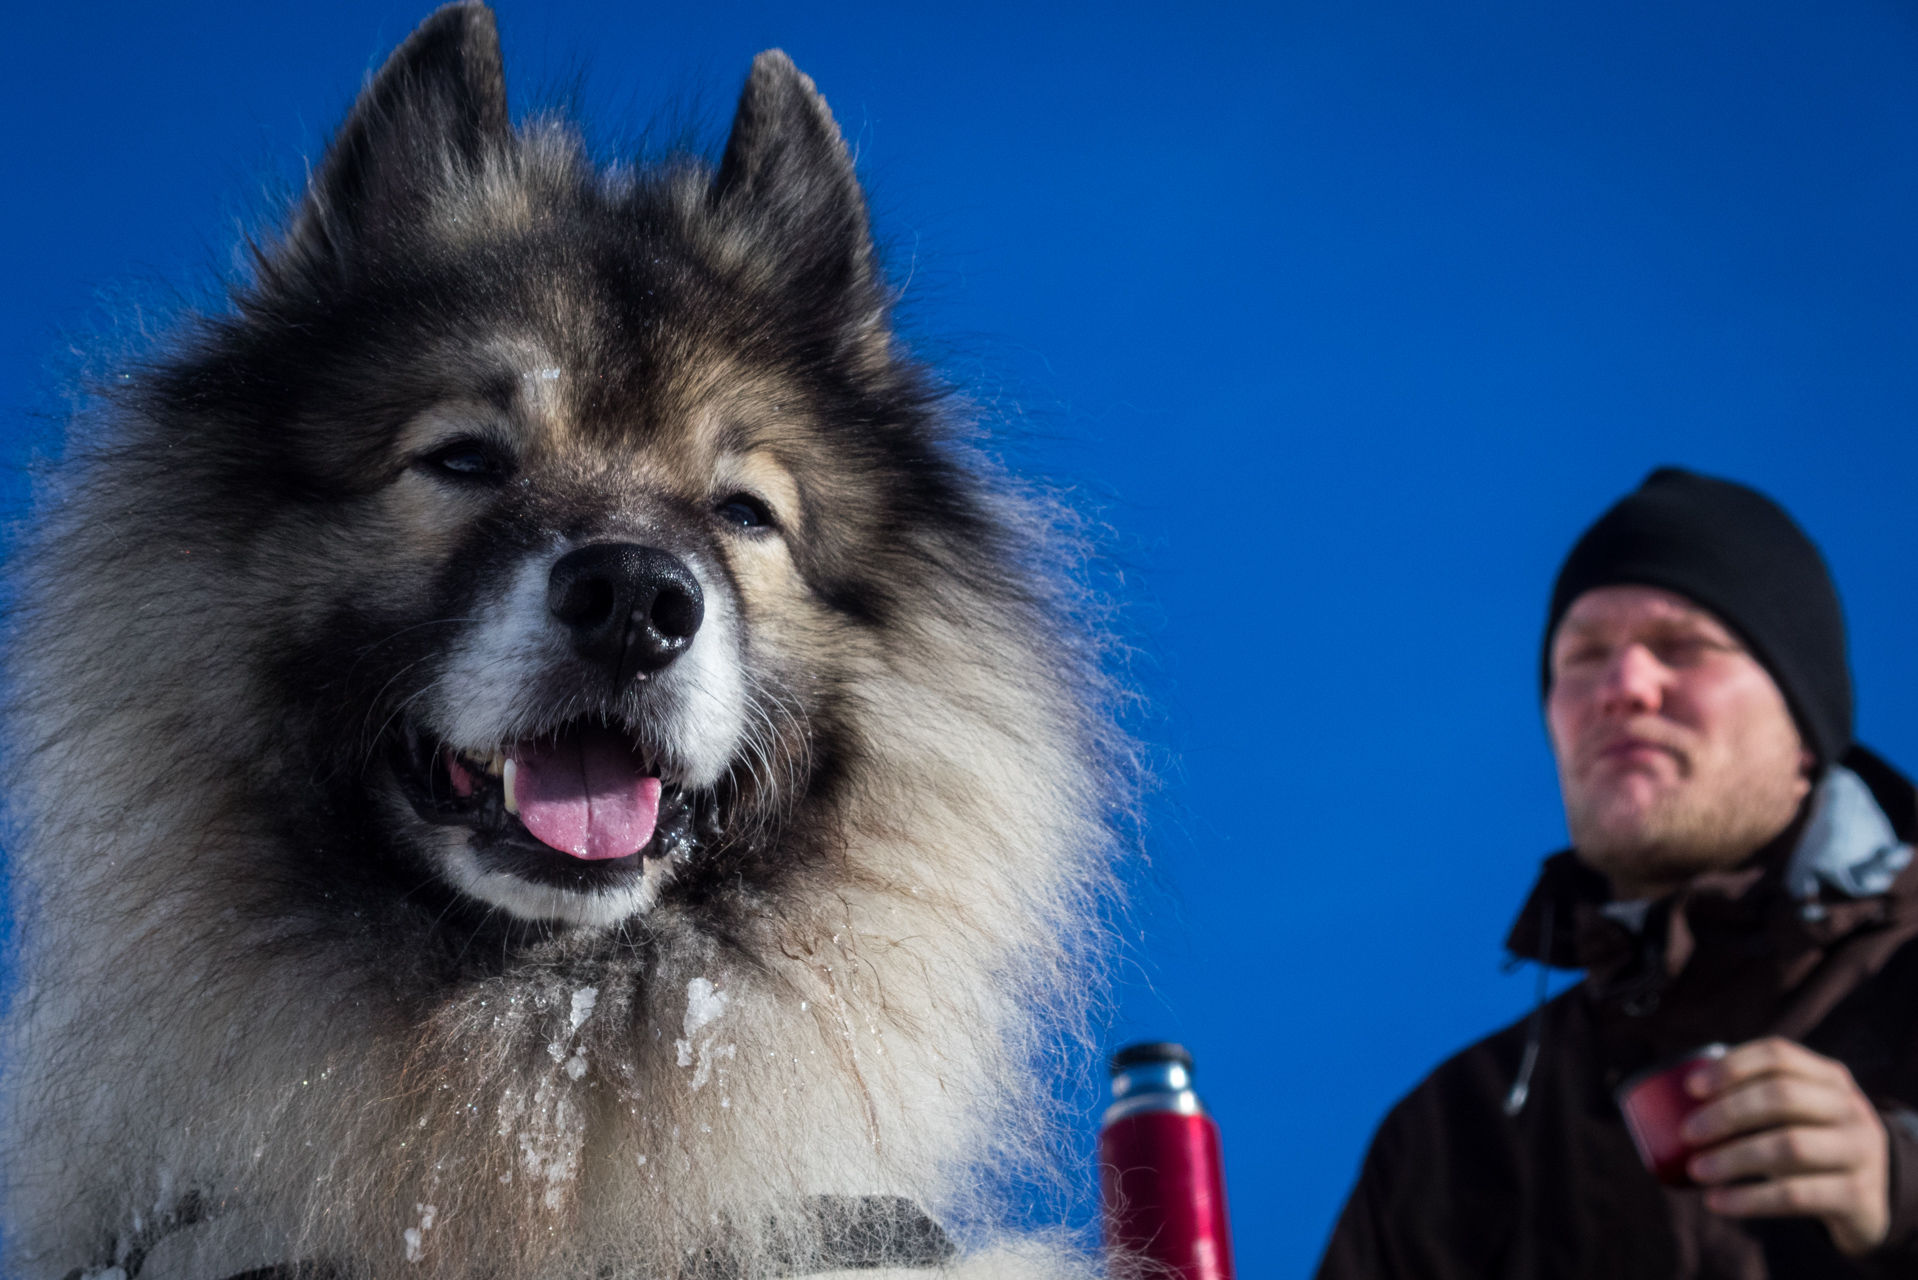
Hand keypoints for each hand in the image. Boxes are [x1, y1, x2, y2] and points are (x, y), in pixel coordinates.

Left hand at [1680, 1036, 1889, 1255]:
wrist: (1868, 1198)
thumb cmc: (1809, 1142)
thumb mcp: (1795, 1113)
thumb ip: (1751, 1097)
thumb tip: (1664, 1098)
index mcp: (1829, 1077)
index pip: (1778, 1055)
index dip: (1732, 1066)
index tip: (1691, 1087)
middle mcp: (1850, 1108)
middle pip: (1781, 1097)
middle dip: (1726, 1112)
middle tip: (1687, 1133)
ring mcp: (1859, 1150)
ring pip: (1789, 1146)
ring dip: (1733, 1158)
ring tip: (1697, 1170)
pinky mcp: (1858, 1195)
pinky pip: (1797, 1195)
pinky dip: (1750, 1200)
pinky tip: (1718, 1203)